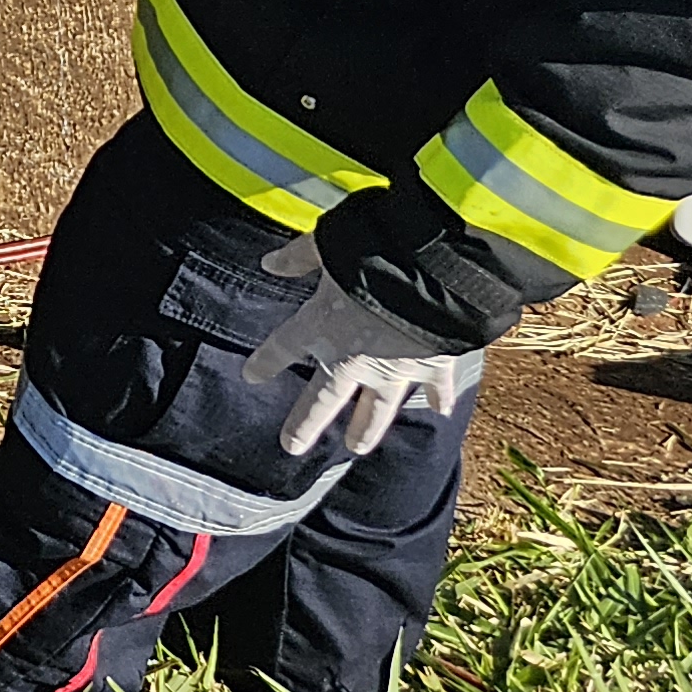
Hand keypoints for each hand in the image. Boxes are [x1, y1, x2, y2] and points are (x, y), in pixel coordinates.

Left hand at [239, 235, 472, 456]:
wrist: (436, 274)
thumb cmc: (375, 253)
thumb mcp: (328, 244)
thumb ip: (298, 257)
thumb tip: (269, 263)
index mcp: (320, 326)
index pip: (283, 349)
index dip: (265, 363)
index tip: (251, 377)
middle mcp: (352, 359)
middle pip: (322, 400)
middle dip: (305, 425)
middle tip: (292, 447)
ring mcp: (394, 370)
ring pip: (375, 411)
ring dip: (365, 430)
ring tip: (356, 447)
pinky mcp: (432, 368)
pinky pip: (435, 388)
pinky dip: (440, 397)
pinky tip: (441, 411)